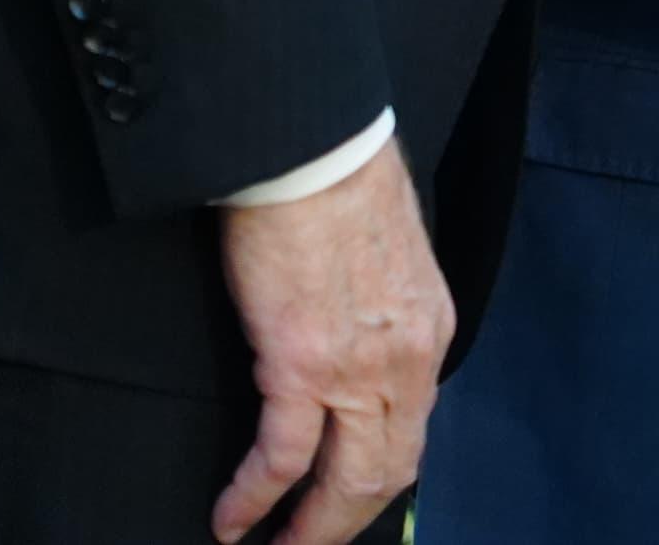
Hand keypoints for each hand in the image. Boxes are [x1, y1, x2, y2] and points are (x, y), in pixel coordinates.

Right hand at [213, 138, 453, 544]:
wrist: (316, 151)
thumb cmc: (342, 193)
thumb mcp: (389, 264)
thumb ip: (381, 319)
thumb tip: (352, 348)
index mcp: (428, 332)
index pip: (411, 431)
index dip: (375, 482)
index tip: (343, 510)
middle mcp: (408, 359)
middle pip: (386, 471)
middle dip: (343, 523)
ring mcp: (359, 366)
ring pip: (344, 477)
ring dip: (307, 528)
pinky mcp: (304, 362)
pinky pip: (282, 454)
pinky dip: (255, 497)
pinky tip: (230, 520)